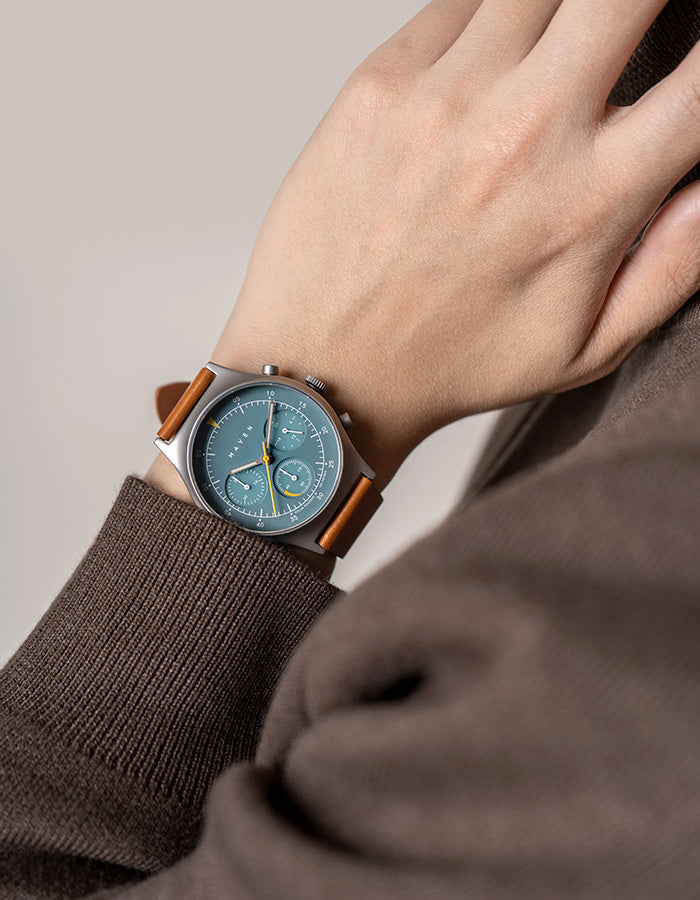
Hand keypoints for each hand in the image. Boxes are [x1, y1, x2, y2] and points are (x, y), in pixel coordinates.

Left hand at [210, 0, 699, 488]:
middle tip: (634, 30)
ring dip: (568, 7)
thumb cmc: (453, 362)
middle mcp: (522, 134)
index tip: (691, 59)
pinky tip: (488, 64)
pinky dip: (490, 16)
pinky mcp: (378, 85)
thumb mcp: (588, 349)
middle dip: (647, 2)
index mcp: (589, 202)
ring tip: (561, 52)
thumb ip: (677, 263)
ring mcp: (444, 99)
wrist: (326, 368)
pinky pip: (459, 0)